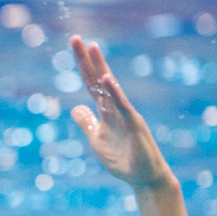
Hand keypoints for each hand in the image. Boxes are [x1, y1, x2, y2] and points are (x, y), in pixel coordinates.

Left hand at [68, 35, 174, 190]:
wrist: (142, 177)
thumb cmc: (121, 158)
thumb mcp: (96, 139)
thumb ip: (87, 123)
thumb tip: (75, 108)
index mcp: (105, 111)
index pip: (91, 83)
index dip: (82, 66)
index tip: (73, 45)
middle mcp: (115, 108)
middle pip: (98, 79)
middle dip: (87, 60)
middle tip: (75, 38)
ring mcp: (125, 114)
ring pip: (111, 88)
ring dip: (101, 68)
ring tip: (92, 48)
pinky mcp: (134, 125)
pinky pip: (123, 106)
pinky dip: (115, 92)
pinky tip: (107, 78)